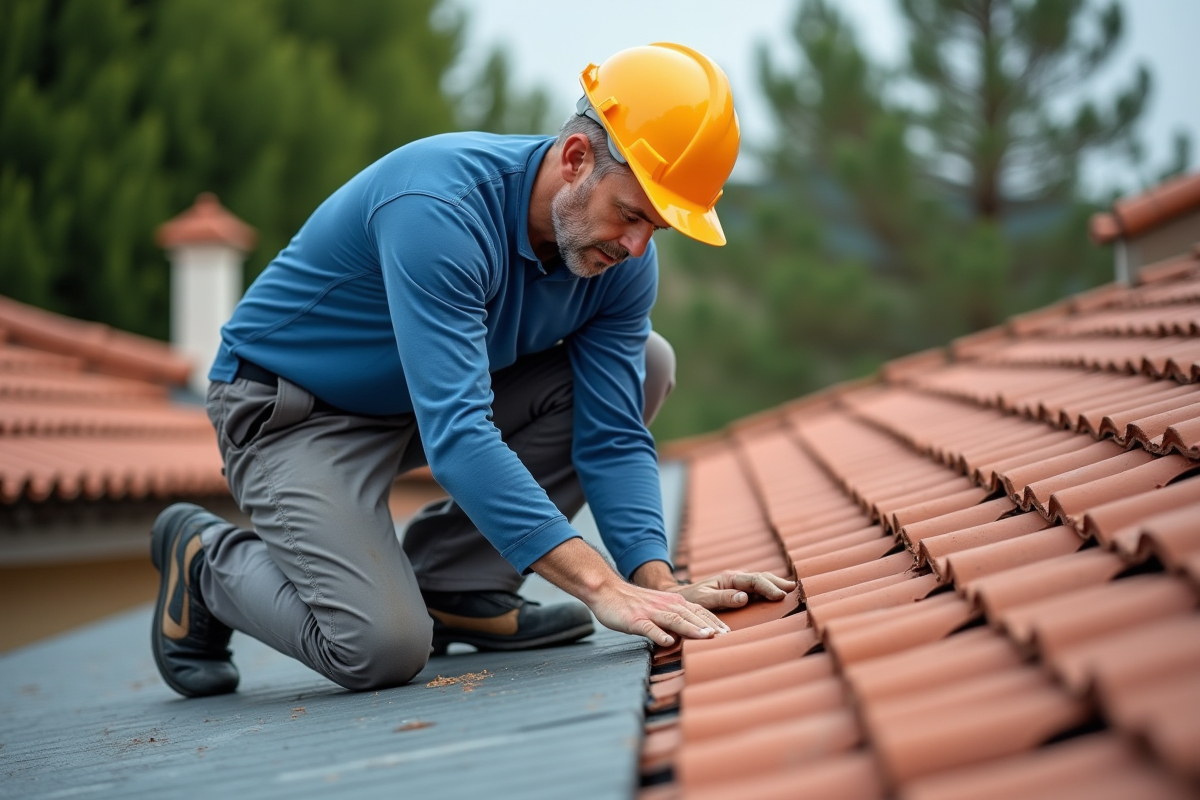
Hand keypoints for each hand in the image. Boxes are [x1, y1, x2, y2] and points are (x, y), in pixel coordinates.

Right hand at [530, 539, 730, 646]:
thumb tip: (686, 636)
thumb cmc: (632, 603)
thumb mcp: (657, 608)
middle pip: (691, 615)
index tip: (729, 632)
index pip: (699, 611)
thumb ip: (673, 619)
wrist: (606, 590)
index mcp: (672, 602)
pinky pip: (648, 628)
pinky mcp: (635, 619)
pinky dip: (658, 635)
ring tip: (706, 637)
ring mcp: (650, 612)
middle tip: (726, 637)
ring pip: (674, 619)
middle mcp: (665, 605)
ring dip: (691, 628)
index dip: (714, 621)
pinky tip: (667, 642)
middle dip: (709, 626)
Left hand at [668, 570, 795, 609]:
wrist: (682, 598)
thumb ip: (723, 598)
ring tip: (792, 589)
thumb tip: (744, 597)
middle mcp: (736, 579)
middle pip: (761, 577)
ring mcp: (738, 584)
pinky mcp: (739, 591)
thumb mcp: (703, 600)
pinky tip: (779, 593)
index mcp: (729, 578)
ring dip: (776, 584)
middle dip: (778, 583)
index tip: (780, 595)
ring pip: (761, 581)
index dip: (768, 587)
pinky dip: (770, 589)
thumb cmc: (691, 599)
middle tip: (795, 589)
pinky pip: (757, 589)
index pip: (754, 581)